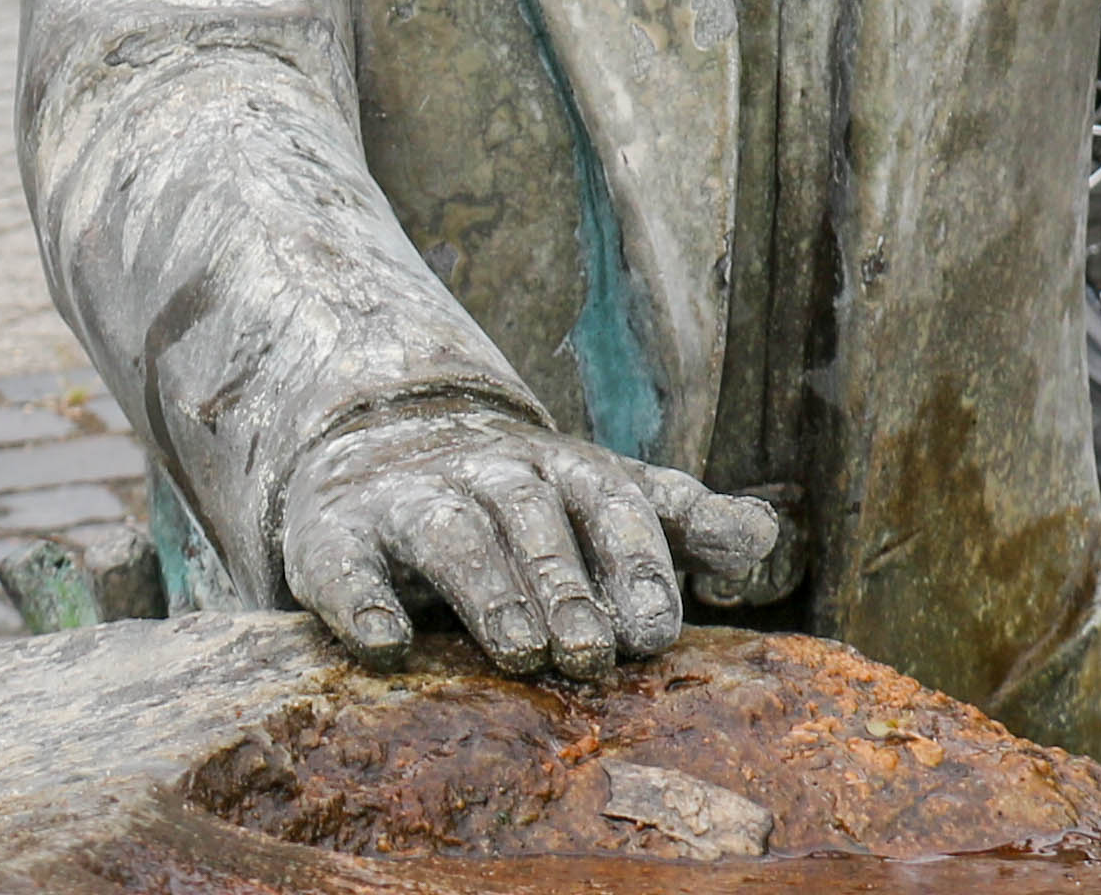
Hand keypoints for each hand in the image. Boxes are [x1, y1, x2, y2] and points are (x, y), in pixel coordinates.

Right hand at [275, 405, 785, 680]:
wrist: (382, 443)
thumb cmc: (525, 500)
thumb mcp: (604, 499)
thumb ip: (683, 521)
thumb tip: (765, 538)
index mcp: (566, 470)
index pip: (612, 504)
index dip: (637, 565)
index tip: (657, 633)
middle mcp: (491, 474)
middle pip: (534, 517)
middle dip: (565, 585)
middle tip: (591, 657)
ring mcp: (411, 499)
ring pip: (453, 534)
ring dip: (488, 590)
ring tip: (517, 650)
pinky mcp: (335, 535)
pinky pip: (347, 566)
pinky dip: (364, 601)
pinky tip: (385, 644)